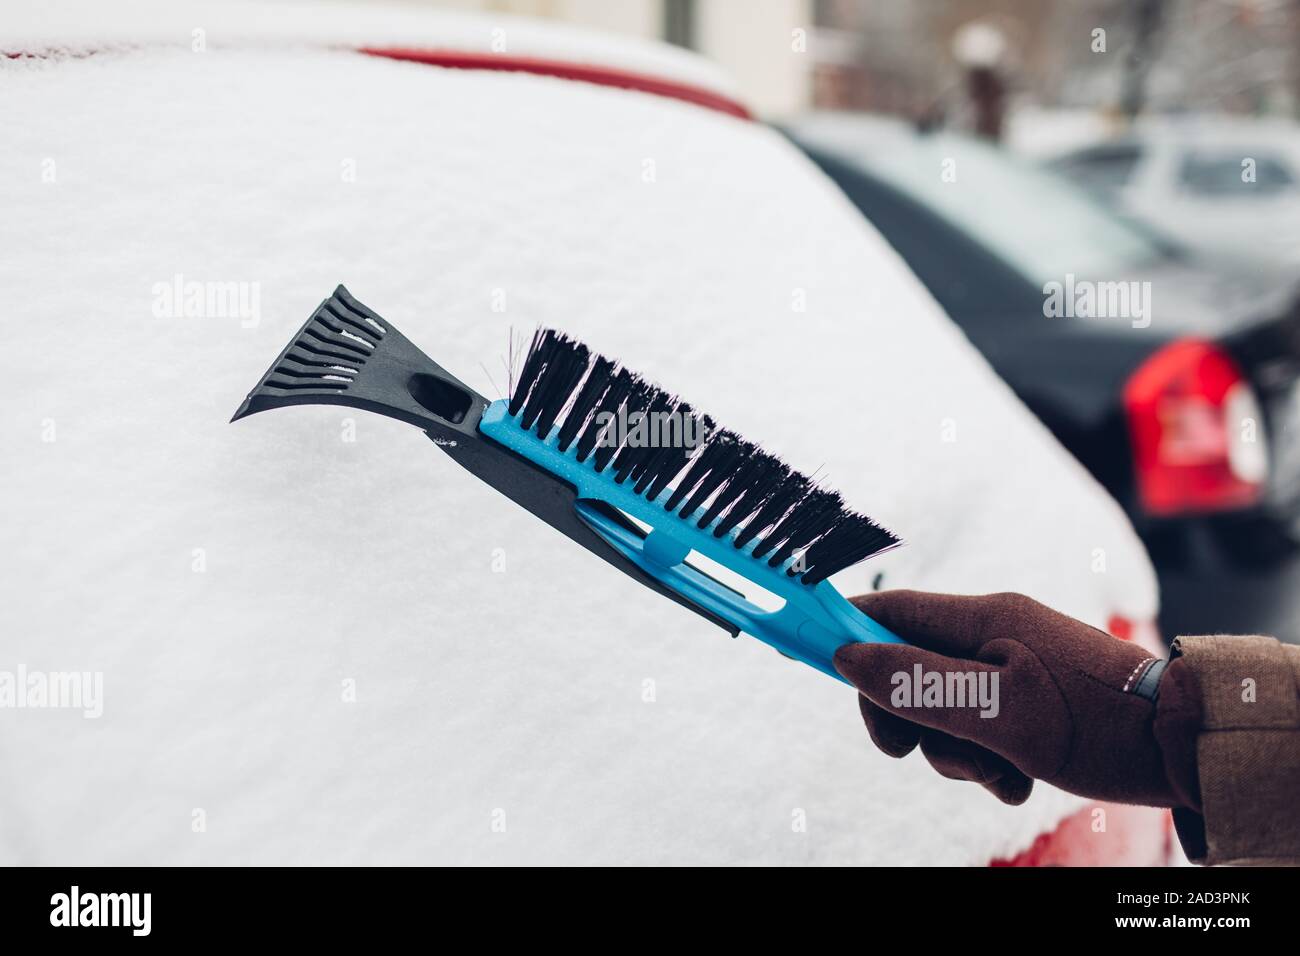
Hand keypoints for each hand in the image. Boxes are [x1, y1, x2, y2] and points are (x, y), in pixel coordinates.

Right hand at [833, 590, 1182, 806]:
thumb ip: (918, 681)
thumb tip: (847, 654)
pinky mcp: (1029, 697)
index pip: (889, 611)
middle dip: (903, 715)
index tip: (804, 651)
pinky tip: (1018, 780)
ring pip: (940, 705)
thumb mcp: (999, 711)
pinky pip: (977, 724)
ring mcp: (1012, 665)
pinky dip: (984, 757)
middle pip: (907, 666)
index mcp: (984, 619)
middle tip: (906, 750)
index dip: (844, 630)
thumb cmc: (1097, 725)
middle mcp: (993, 633)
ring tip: (999, 775)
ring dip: (952, 750)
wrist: (1183, 744)